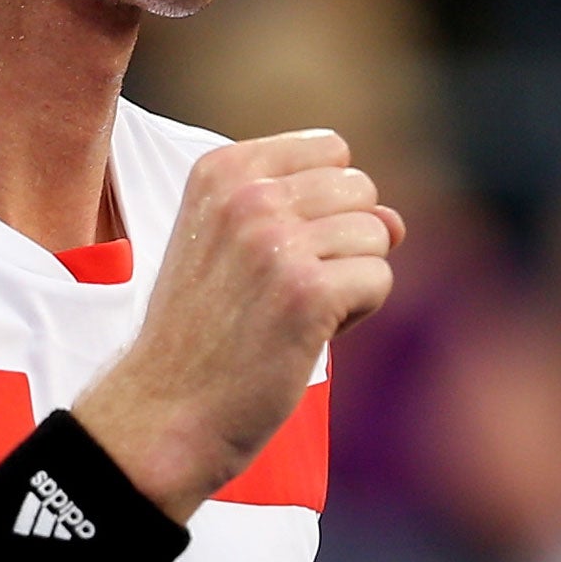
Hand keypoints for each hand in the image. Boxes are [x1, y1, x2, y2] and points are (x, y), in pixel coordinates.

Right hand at [73, 129, 402, 521]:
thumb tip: (396, 223)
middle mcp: (248, 195)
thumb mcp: (236, 246)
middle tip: (287, 288)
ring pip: (377, 236)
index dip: (324, 204)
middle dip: (344, 241)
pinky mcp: (309, 293)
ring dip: (349, 280)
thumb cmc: (205, 331)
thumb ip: (314, 213)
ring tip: (292, 313)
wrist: (164, 411)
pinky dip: (357, 313)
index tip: (278, 248)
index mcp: (222, 169)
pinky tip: (307, 335)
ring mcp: (277, 242)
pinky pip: (379, 279)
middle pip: (360, 190)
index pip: (332, 150)